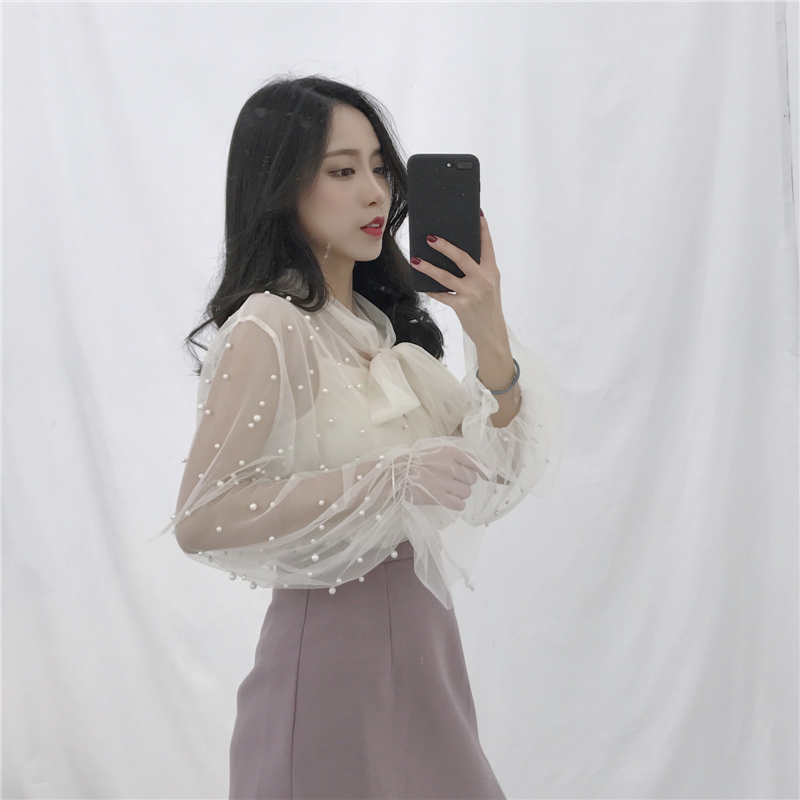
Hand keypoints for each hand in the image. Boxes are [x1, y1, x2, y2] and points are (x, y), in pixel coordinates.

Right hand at [393, 443, 488, 511]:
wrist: (398, 473)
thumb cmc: (416, 461)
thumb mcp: (436, 451)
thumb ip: (454, 456)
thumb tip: (476, 466)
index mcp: (450, 453)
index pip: (474, 462)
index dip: (480, 470)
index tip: (484, 476)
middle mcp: (450, 467)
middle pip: (471, 479)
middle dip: (467, 482)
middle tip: (457, 483)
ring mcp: (445, 483)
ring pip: (466, 492)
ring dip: (462, 493)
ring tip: (452, 492)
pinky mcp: (439, 498)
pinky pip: (459, 504)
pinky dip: (458, 504)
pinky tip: (453, 502)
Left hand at [411, 211, 506, 347]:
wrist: (492, 333)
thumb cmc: (488, 306)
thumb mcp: (489, 284)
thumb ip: (478, 269)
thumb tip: (454, 253)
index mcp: (491, 271)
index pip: (487, 245)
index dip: (482, 229)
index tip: (476, 214)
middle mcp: (483, 280)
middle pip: (462, 257)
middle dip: (445, 246)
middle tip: (430, 237)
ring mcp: (472, 293)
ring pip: (446, 277)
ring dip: (429, 268)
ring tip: (415, 260)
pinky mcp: (461, 306)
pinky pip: (441, 295)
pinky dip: (430, 289)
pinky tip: (420, 284)